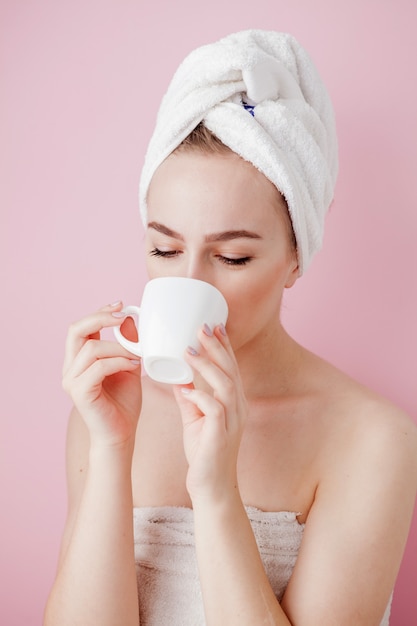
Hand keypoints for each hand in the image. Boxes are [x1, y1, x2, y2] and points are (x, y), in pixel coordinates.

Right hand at [62, 302, 141, 447]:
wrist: (121, 434)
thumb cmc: (124, 403)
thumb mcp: (129, 366)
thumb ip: (128, 344)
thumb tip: (129, 319)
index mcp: (78, 360)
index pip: (82, 327)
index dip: (99, 312)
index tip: (121, 304)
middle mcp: (70, 368)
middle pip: (75, 330)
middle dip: (100, 318)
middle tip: (123, 316)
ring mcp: (71, 380)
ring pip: (92, 349)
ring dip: (119, 348)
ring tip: (137, 356)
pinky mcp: (79, 392)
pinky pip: (99, 367)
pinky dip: (119, 362)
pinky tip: (134, 367)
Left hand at [173, 324, 247, 502]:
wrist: (210, 487)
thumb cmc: (203, 451)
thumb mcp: (194, 417)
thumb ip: (188, 395)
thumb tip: (177, 373)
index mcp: (233, 401)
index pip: (230, 366)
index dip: (223, 345)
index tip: (213, 324)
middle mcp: (237, 408)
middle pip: (231, 369)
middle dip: (217, 347)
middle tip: (201, 327)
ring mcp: (232, 422)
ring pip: (225, 385)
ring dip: (207, 366)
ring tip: (189, 350)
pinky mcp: (221, 436)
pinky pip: (215, 410)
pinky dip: (201, 396)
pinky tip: (186, 389)